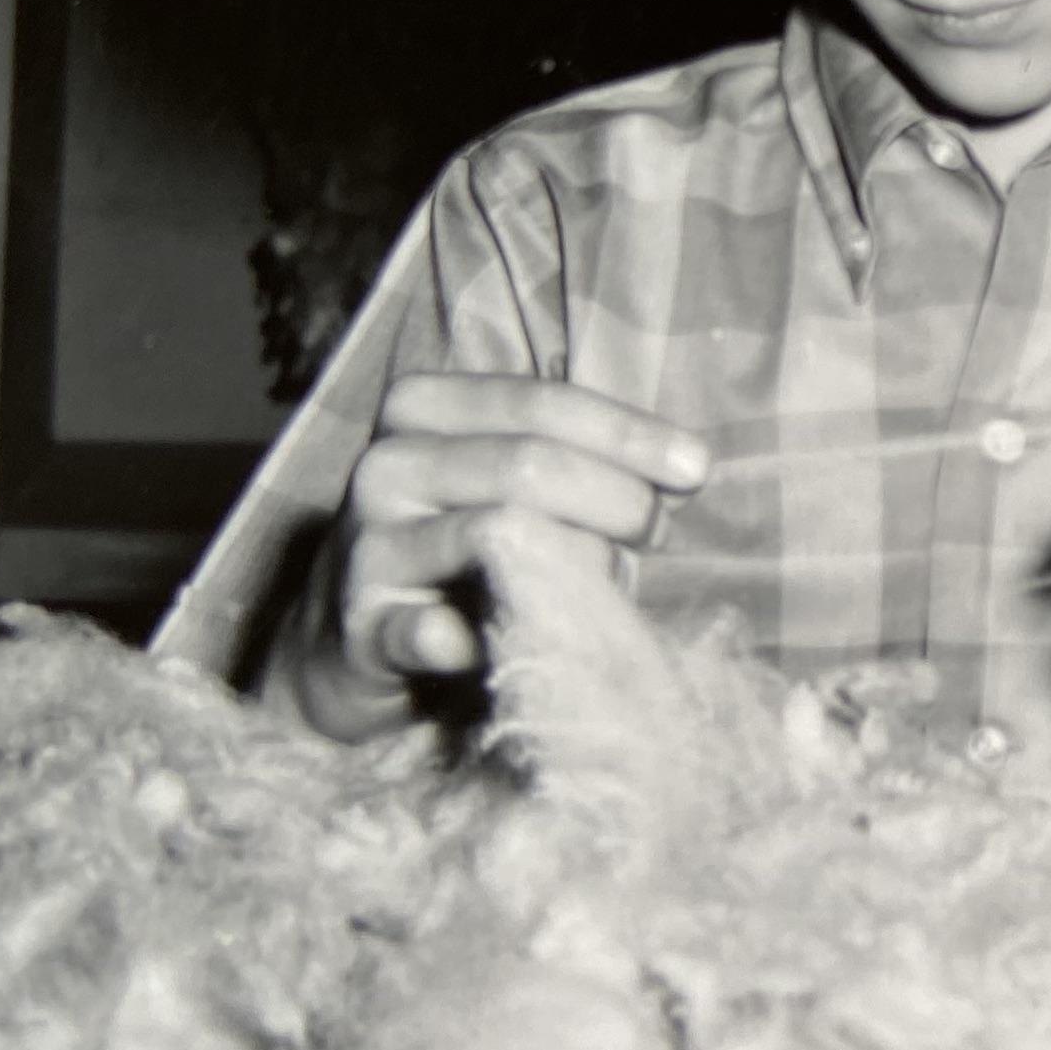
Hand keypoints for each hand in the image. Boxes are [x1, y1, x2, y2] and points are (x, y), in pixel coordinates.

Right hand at [287, 374, 710, 741]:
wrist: (354, 642)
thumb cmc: (465, 551)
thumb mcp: (515, 486)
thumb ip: (582, 461)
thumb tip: (685, 466)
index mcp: (423, 408)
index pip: (542, 402)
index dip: (628, 434)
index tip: (696, 468)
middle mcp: (387, 465)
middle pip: (529, 464)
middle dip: (617, 498)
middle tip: (657, 533)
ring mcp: (366, 547)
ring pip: (497, 533)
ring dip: (576, 565)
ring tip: (607, 587)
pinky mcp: (361, 628)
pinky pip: (431, 630)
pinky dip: (481, 640)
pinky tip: (501, 647)